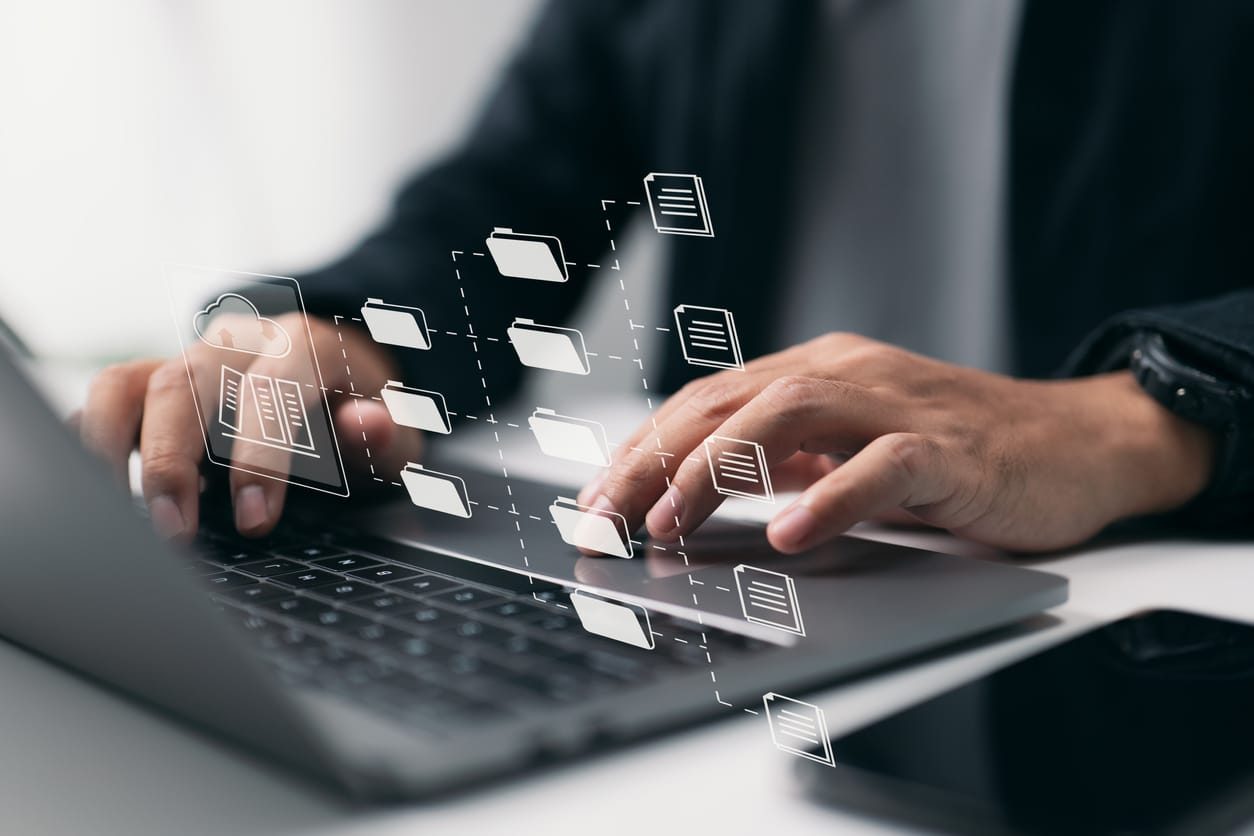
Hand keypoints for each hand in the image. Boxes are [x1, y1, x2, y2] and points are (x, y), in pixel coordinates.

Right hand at [76, 316, 420, 539]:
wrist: (340, 366)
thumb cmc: (364, 403)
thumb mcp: (397, 420)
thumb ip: (387, 426)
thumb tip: (368, 423)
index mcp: (302, 344)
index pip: (270, 390)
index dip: (259, 456)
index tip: (254, 521)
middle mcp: (235, 344)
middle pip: (182, 385)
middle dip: (169, 462)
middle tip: (173, 535)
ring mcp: (189, 359)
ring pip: (124, 382)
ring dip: (107, 448)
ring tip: (113, 514)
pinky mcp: (155, 382)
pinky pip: (107, 399)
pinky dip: (92, 439)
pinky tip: (102, 488)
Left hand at [578, 333, 1214, 553]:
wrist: (1076, 442)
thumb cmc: (956, 453)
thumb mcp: (850, 452)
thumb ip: (784, 464)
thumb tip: (696, 498)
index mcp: (816, 374)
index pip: (707, 401)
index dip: (642, 448)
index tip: (595, 500)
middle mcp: (846, 375)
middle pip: (727, 402)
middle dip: (654, 459)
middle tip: (605, 515)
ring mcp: (898, 406)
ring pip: (789, 415)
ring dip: (719, 467)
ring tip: (674, 520)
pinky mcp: (950, 448)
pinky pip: (884, 465)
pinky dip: (832, 496)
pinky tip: (792, 532)